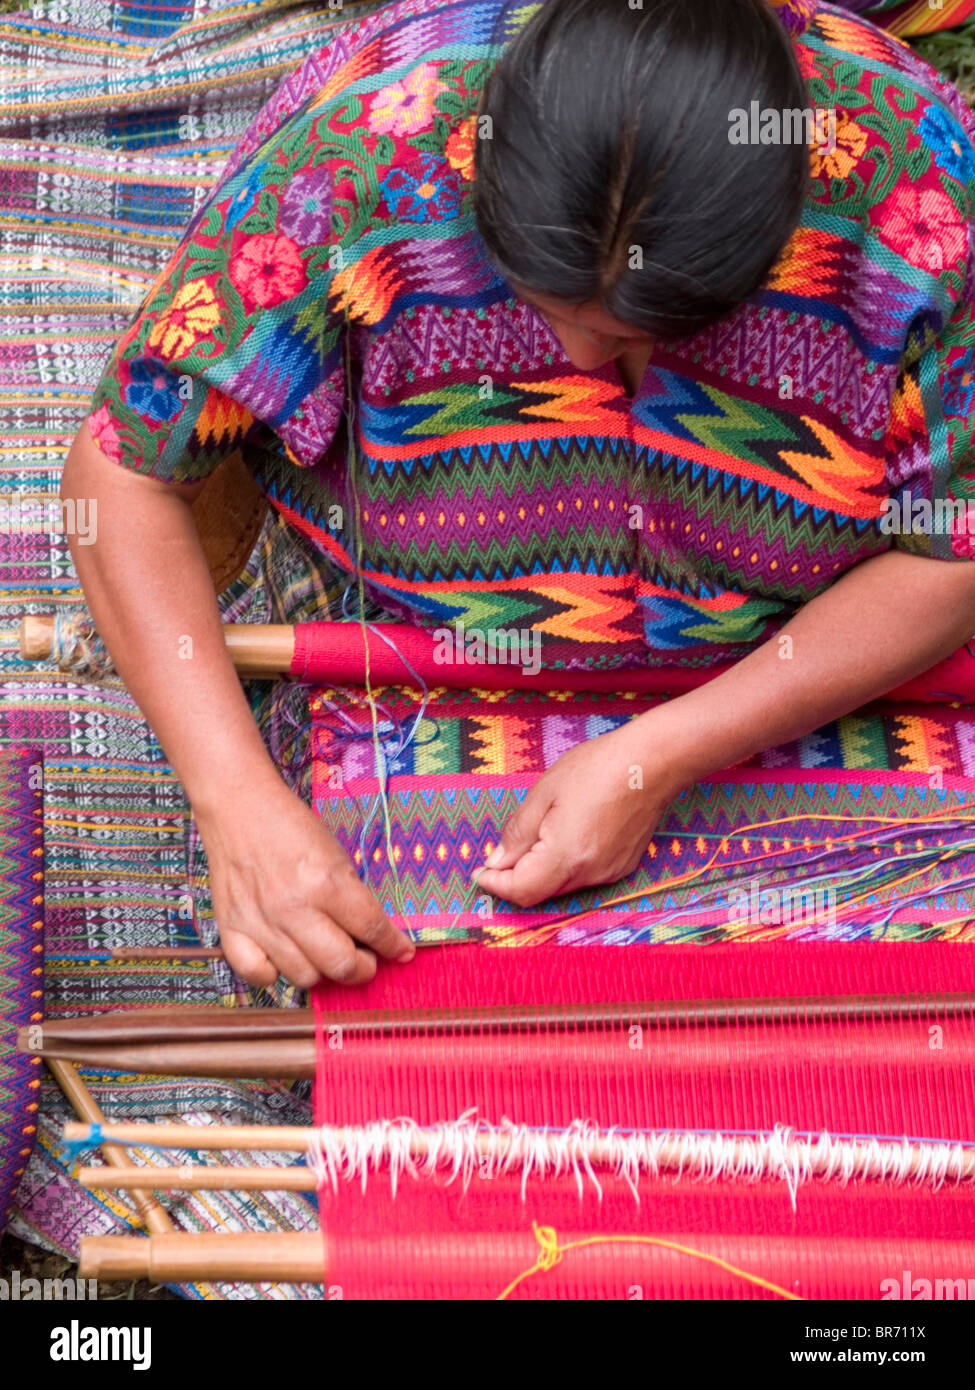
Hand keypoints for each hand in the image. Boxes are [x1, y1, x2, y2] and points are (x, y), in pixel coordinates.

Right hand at [195, 773, 414, 987]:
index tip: (401, 953)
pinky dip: (274, 973)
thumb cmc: (291, 828)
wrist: (239, 807)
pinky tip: (283, 957)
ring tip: (325, 954)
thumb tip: (375, 937)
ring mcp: (260, 922)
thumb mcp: (337, 855)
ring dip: (322, 971)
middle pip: (341, 966)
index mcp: (326, 882)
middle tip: (365, 959)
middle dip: (363, 969)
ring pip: (305, 978)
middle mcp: (293, 907)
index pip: (372, 929)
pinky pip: (257, 975)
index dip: (393, 946)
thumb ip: (354, 898)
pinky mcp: (230, 928)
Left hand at [472, 717, 684, 907]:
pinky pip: (583, 877)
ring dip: (540, 872)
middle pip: (541, 892)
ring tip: (534, 838)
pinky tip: (565, 836)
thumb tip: (497, 861)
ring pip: (561, 886)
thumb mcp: (544, 793)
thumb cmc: (597, 768)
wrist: (653, 763)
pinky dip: (564, 866)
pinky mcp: (621, 867)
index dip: (495, 885)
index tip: (480, 873)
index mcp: (566, 856)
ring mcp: (609, 873)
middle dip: (515, 879)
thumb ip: (518, 833)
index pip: (522, 890)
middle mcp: (589, 874)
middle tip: (498, 857)